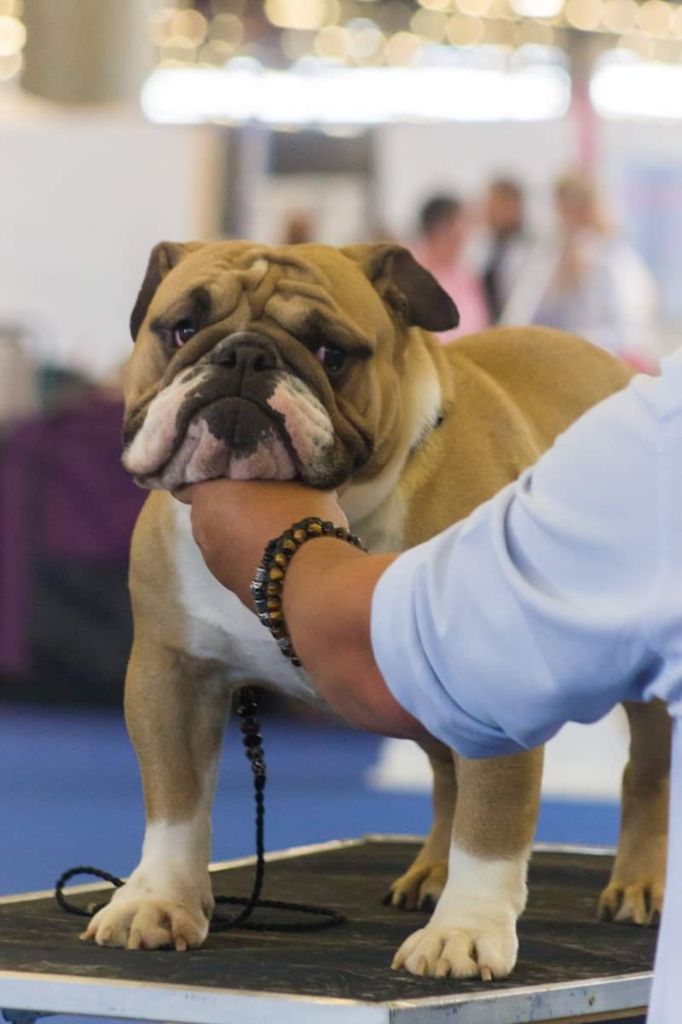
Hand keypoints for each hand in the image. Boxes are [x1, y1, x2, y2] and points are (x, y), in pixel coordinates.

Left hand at [176, 480, 348, 606]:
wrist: (310, 577)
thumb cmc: (299, 515)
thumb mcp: (295, 478)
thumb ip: (275, 474)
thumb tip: (280, 473)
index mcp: (208, 495)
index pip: (195, 480)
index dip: (216, 477)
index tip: (235, 475)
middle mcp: (201, 529)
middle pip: (211, 512)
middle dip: (231, 507)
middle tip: (262, 499)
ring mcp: (214, 564)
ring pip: (224, 541)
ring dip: (240, 535)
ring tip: (273, 531)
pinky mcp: (232, 589)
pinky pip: (239, 565)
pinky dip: (251, 559)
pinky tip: (278, 557)